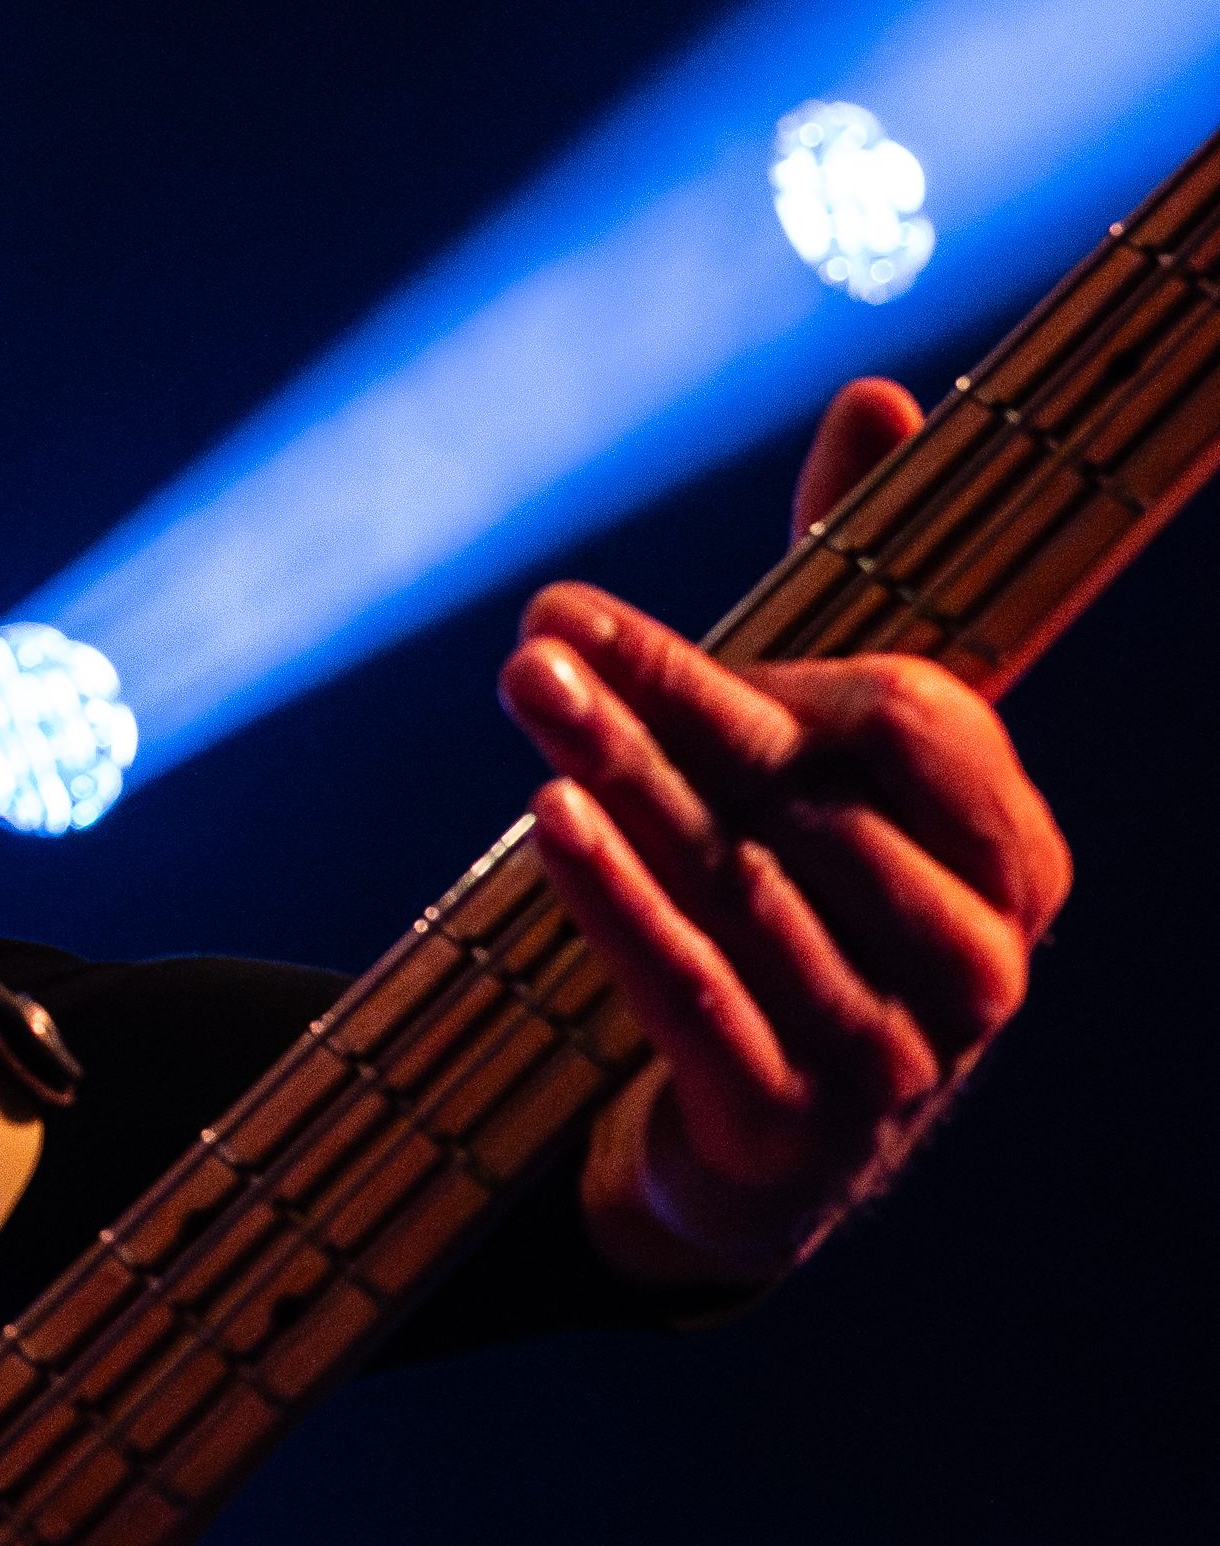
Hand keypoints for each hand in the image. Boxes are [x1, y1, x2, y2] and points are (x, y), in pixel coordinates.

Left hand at [505, 378, 1071, 1291]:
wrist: (771, 1150)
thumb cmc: (807, 916)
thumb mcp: (834, 769)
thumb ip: (849, 594)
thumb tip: (876, 396)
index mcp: (1017, 856)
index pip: (906, 722)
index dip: (762, 666)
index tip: (608, 625)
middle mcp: (980, 958)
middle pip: (813, 794)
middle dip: (673, 704)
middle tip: (542, 631)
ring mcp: (896, 1056)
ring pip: (746, 883)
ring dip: (626, 781)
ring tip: (528, 695)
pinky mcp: (792, 1125)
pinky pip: (697, 992)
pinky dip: (621, 903)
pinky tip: (549, 824)